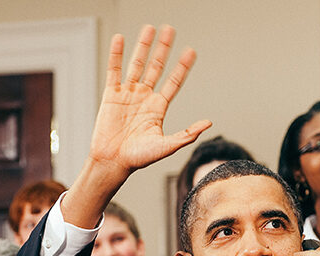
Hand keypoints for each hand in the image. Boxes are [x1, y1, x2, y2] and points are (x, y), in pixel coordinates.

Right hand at [63, 25, 211, 227]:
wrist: (112, 162)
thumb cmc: (138, 159)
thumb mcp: (166, 147)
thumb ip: (186, 134)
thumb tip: (208, 123)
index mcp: (158, 108)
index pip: (173, 82)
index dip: (182, 67)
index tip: (191, 51)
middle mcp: (144, 98)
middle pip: (156, 67)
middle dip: (163, 49)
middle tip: (170, 30)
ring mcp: (127, 95)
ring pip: (137, 65)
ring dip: (143, 46)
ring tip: (149, 28)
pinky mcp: (111, 95)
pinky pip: (114, 71)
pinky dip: (116, 55)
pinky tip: (120, 40)